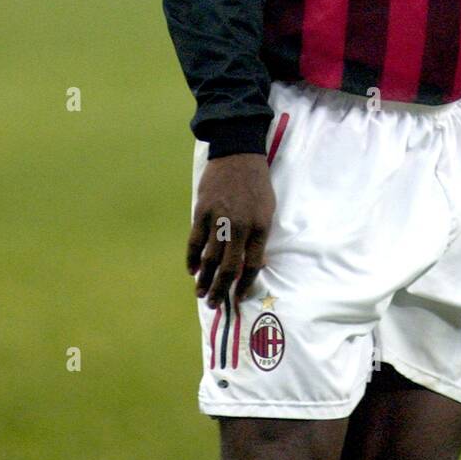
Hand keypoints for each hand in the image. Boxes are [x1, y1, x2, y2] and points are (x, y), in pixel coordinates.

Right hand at [187, 153, 275, 314]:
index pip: (251, 265)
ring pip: (209, 258)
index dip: (244, 285)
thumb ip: (260, 237)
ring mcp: (219, 219)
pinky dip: (192, 258)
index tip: (239, 297)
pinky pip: (195, 240)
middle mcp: (239, 226)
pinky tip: (192, 270)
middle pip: (228, 267)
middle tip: (214, 305)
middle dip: (221, 290)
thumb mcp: (268, 210)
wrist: (239, 154)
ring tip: (201, 294)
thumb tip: (255, 265)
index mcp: (260, 227)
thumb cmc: (257, 184)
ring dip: (204, 279)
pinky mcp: (202, 211)